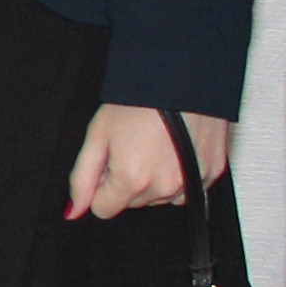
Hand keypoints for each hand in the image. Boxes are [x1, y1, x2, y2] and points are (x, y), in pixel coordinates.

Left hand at [66, 105, 229, 218]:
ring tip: (155, 144)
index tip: (109, 161)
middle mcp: (163, 188)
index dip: (102, 184)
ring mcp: (191, 183)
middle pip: (132, 203)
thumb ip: (82, 178)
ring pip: (160, 198)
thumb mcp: (98, 134)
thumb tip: (73, 211)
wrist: (183, 75)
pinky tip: (175, 149)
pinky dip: (179, 176)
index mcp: (131, 180)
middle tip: (133, 145)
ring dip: (154, 180)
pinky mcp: (212, 173)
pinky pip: (187, 190)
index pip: (103, 209)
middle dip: (127, 180)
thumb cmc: (139, 100)